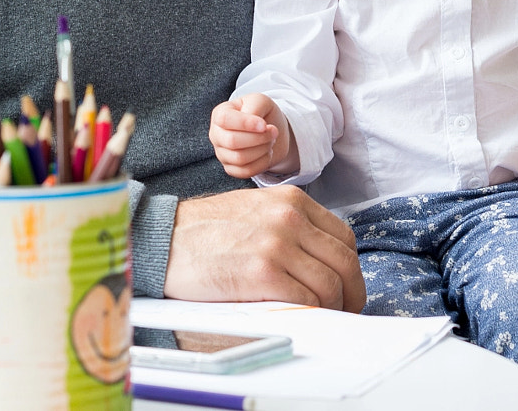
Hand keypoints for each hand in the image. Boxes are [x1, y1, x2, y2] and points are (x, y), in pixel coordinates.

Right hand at [163, 186, 366, 312]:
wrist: (165, 239)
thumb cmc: (204, 230)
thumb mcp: (256, 210)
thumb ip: (289, 224)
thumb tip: (318, 257)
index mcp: (291, 201)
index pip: (342, 236)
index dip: (350, 266)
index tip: (347, 284)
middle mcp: (289, 218)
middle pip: (344, 260)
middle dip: (352, 291)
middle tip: (347, 308)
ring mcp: (277, 244)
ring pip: (330, 283)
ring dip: (333, 307)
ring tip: (324, 317)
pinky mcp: (262, 273)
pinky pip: (306, 299)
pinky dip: (311, 312)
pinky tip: (303, 316)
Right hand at [209, 93, 292, 177]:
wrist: (270, 130)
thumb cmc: (262, 113)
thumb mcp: (260, 101)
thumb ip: (255, 107)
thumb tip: (256, 124)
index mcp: (220, 114)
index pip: (225, 119)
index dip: (246, 123)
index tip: (264, 124)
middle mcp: (216, 135)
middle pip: (232, 141)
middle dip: (259, 137)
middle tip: (273, 131)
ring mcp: (222, 154)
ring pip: (240, 158)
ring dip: (263, 149)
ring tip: (271, 140)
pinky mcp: (231, 169)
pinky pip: (245, 171)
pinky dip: (262, 162)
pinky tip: (267, 152)